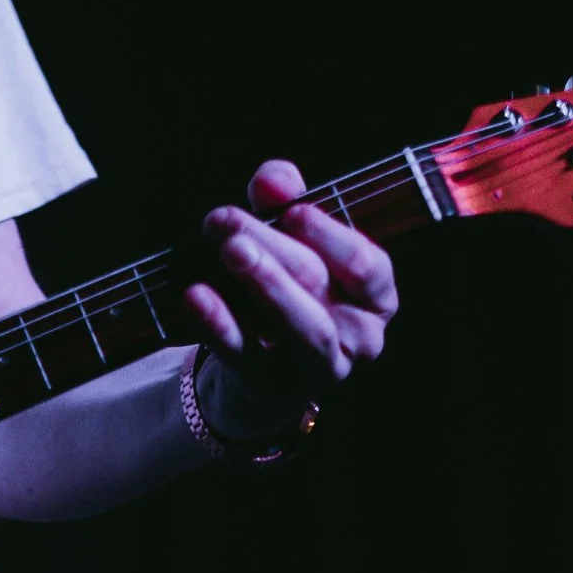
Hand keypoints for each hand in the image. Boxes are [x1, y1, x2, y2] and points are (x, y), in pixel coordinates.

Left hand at [182, 159, 400, 442]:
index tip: (291, 211)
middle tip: (225, 218)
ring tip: (230, 251)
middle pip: (319, 282)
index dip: (328, 234)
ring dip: (266, 285)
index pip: (365, 262)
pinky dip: (221, 326)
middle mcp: (361, 336)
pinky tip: (196, 297)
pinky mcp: (276, 391)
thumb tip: (272, 181)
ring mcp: (322, 369)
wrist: (263, 373)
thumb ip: (284, 201)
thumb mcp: (290, 241)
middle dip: (272, 245)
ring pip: (304, 328)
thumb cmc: (287, 293)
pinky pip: (248, 357)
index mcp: (375, 294)